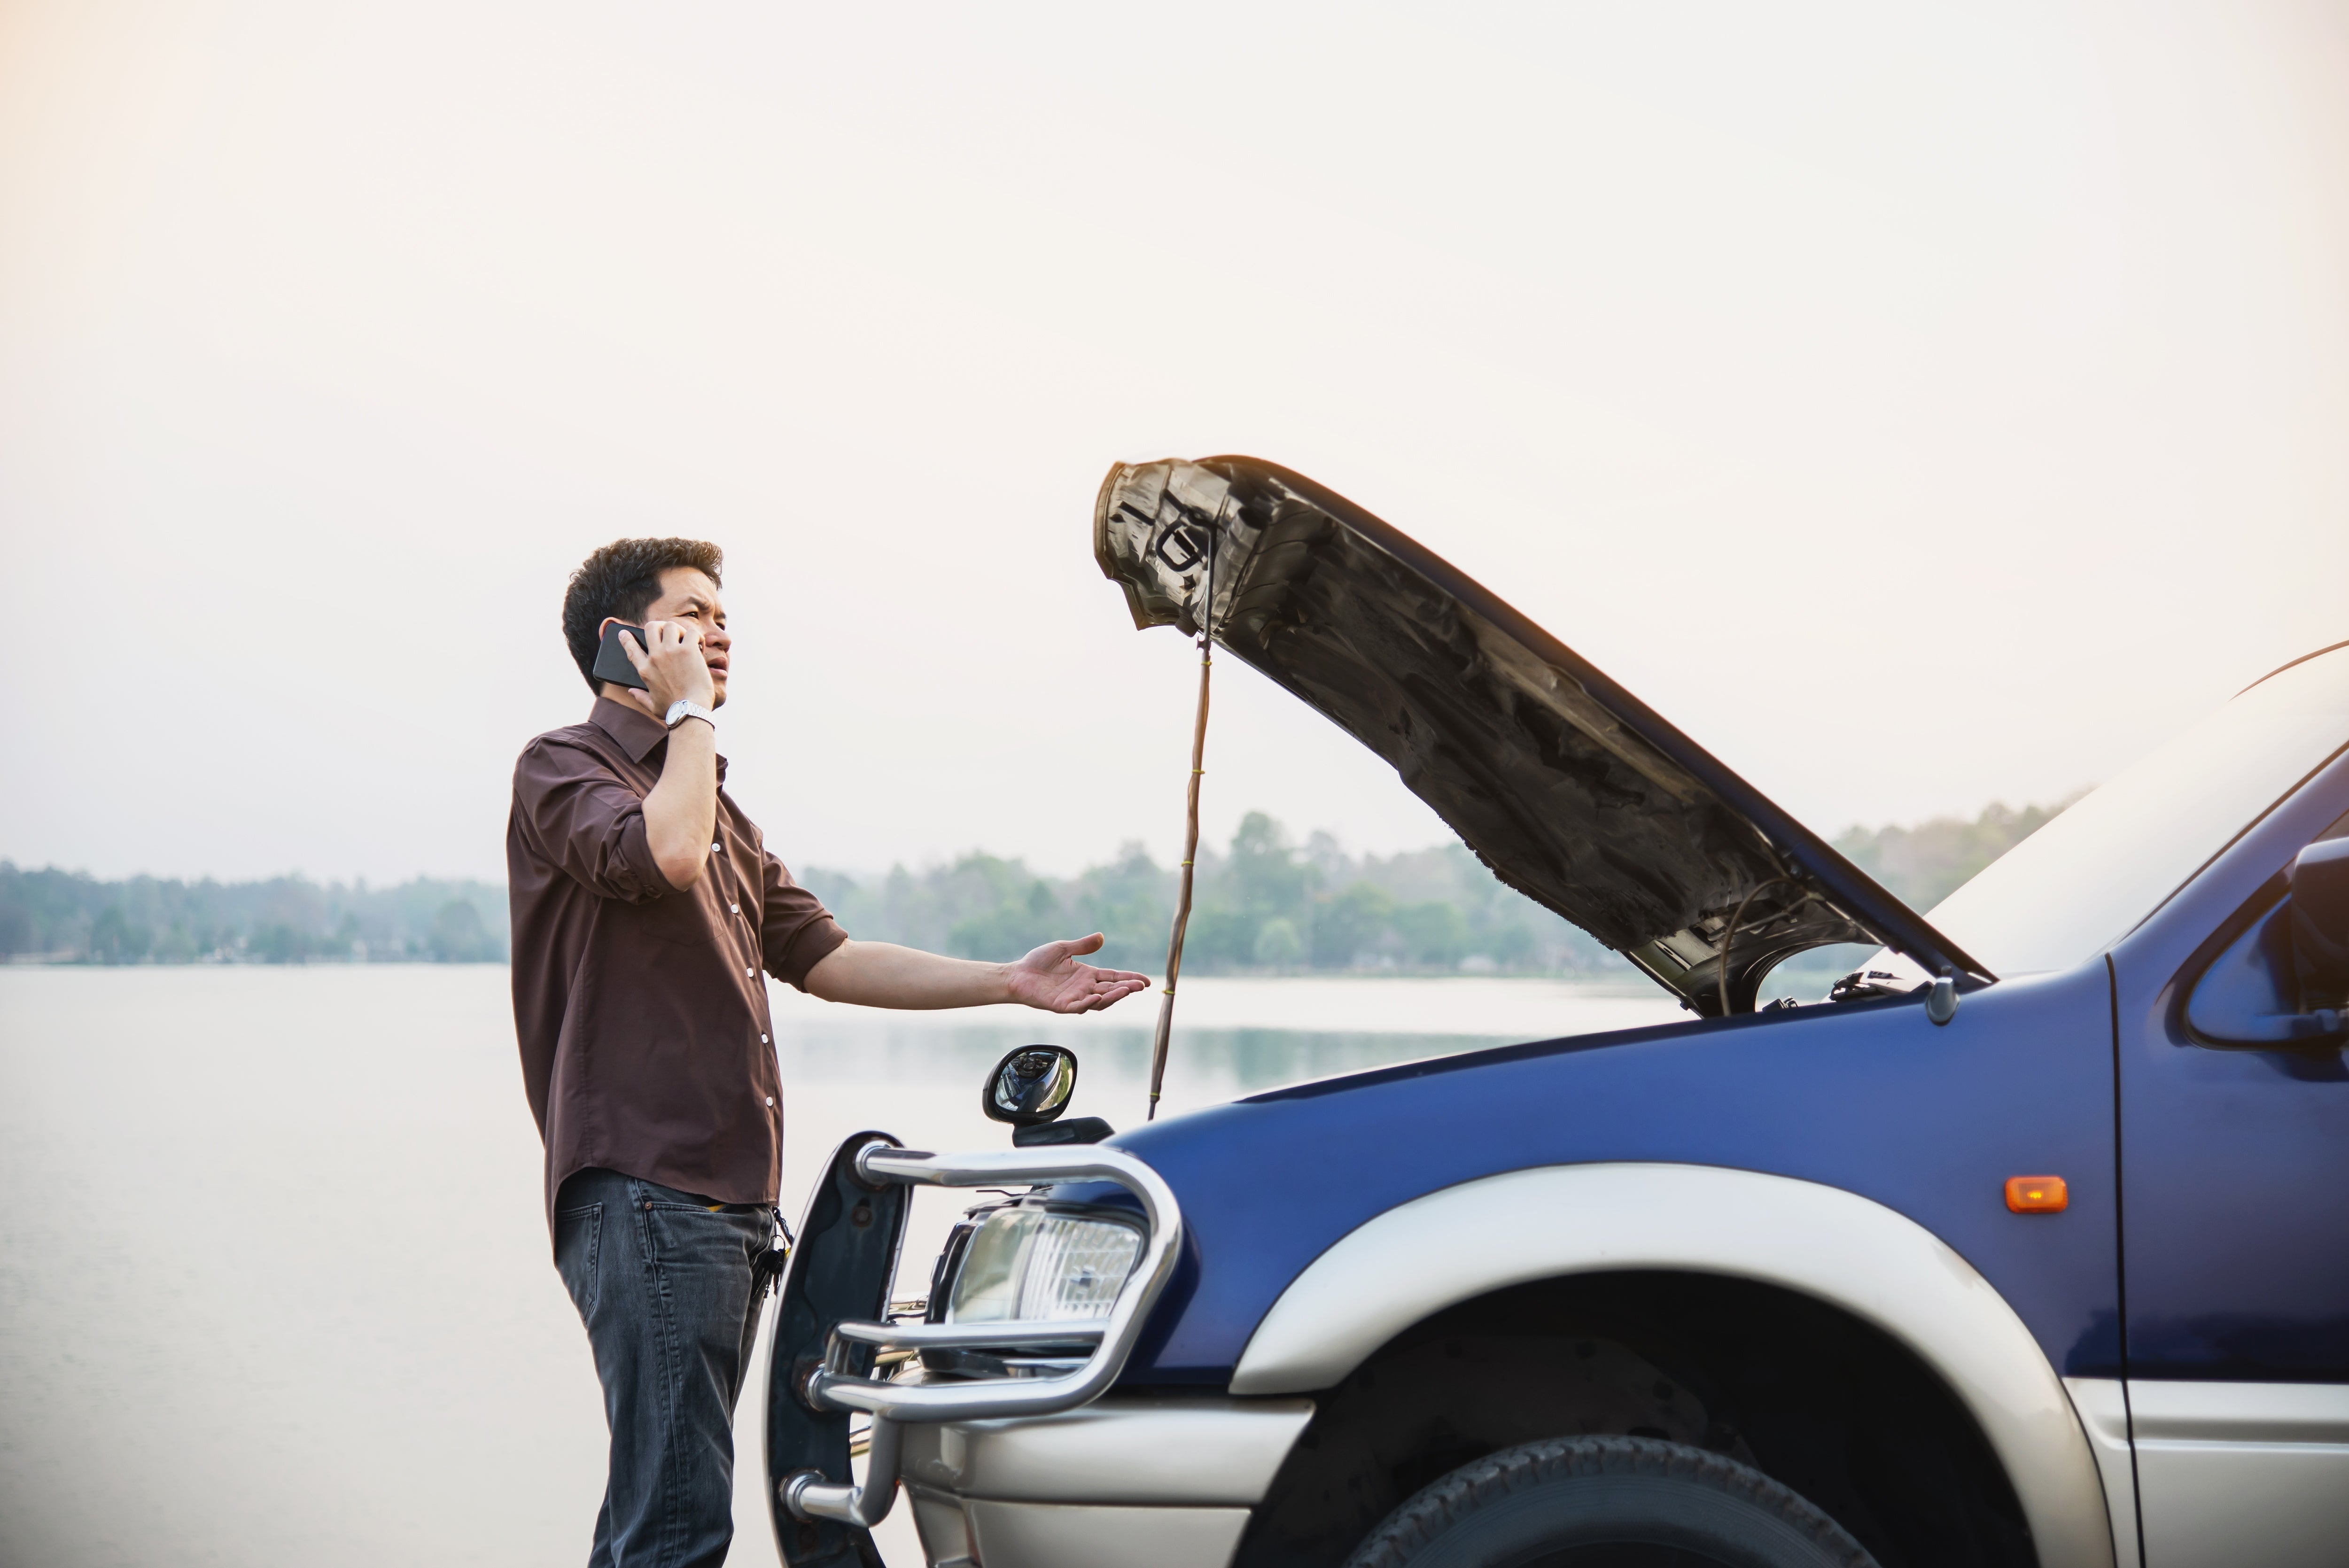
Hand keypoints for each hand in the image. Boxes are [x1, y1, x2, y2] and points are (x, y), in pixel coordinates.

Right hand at [610, 617, 714, 715]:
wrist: (691, 711)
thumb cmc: (674, 711)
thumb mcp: (653, 706)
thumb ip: (640, 697)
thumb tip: (631, 692)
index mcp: (645, 670)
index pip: (630, 648)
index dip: (626, 638)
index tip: (624, 633)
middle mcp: (655, 657)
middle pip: (651, 627)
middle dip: (660, 626)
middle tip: (669, 633)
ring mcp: (671, 651)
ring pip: (671, 625)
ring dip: (680, 630)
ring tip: (687, 640)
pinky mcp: (688, 650)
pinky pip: (691, 632)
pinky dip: (697, 636)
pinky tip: (700, 646)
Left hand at [1003, 934, 1150, 1013]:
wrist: (1017, 974)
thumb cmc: (1038, 962)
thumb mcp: (1063, 948)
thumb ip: (1082, 945)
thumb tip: (1102, 937)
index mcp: (1087, 975)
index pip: (1113, 977)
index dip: (1130, 979)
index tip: (1146, 981)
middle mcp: (1084, 988)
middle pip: (1110, 990)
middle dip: (1127, 988)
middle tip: (1141, 986)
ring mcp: (1074, 998)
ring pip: (1099, 1001)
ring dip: (1112, 997)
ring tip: (1126, 990)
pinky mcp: (1062, 1006)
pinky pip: (1078, 1007)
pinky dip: (1088, 1004)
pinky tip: (1096, 998)